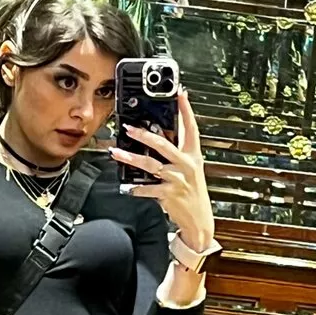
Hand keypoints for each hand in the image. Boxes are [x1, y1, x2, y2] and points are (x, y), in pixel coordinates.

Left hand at [110, 89, 214, 251]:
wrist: (199, 220)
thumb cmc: (192, 192)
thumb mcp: (190, 168)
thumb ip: (178, 152)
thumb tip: (158, 136)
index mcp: (193, 155)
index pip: (191, 128)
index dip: (186, 110)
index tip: (180, 94)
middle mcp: (186, 164)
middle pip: (163, 144)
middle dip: (144, 134)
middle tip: (128, 127)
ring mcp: (178, 179)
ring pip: (151, 164)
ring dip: (131, 158)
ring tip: (116, 152)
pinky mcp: (169, 194)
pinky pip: (148, 189)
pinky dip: (136, 188)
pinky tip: (127, 187)